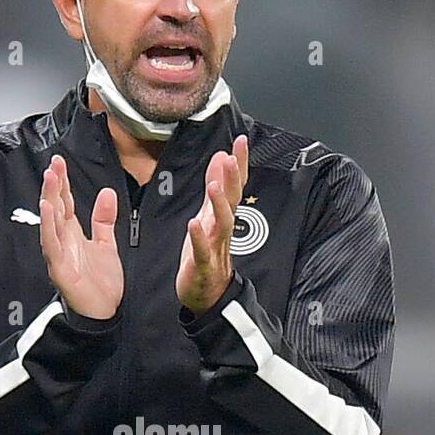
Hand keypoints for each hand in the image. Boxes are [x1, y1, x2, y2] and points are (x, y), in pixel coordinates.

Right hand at [39, 154, 123, 319]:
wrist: (103, 313)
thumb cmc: (101, 283)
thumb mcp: (107, 245)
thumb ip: (104, 220)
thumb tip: (107, 192)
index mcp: (73, 234)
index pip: (66, 203)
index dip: (63, 183)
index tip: (60, 163)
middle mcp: (63, 241)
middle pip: (56, 207)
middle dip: (54, 185)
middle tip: (54, 164)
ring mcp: (59, 253)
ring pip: (51, 221)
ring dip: (50, 199)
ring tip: (50, 178)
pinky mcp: (59, 268)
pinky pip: (51, 244)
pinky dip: (48, 226)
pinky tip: (48, 209)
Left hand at [176, 134, 248, 312]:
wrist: (207, 294)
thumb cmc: (207, 252)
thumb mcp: (209, 214)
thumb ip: (216, 186)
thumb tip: (222, 156)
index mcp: (222, 216)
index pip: (234, 186)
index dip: (239, 164)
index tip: (241, 141)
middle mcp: (222, 229)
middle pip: (232, 201)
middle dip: (232, 179)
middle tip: (232, 157)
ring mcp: (215, 247)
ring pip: (222, 224)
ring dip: (219, 204)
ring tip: (213, 186)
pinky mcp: (203, 265)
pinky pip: (202, 250)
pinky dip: (198, 237)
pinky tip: (193, 223)